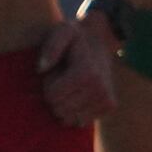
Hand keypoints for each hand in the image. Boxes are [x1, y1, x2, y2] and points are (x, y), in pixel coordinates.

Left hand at [36, 10, 119, 127]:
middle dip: (55, 97)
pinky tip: (78, 95)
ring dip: (65, 104)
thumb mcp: (62, 31)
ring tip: (70, 86)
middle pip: (60, 109)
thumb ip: (51, 47)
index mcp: (87, 73)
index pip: (52, 96)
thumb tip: (40, 69)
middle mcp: (100, 88)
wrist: (101, 40)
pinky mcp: (110, 106)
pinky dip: (75, 111)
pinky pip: (83, 120)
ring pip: (71, 118)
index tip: (54, 72)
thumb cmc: (76, 37)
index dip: (47, 85)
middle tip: (62, 79)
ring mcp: (107, 99)